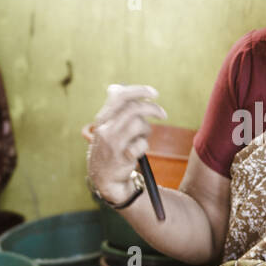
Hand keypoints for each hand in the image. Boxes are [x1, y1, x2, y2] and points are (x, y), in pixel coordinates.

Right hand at [86, 84, 167, 203]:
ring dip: (146, 131)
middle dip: (152, 108)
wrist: (103, 179)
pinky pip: (141, 145)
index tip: (155, 93)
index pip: (119, 96)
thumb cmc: (111, 149)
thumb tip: (115, 87)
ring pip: (139, 125)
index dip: (139, 91)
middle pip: (133, 108)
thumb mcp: (107, 127)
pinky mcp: (121, 157)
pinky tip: (137, 153)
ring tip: (142, 138)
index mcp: (102, 119)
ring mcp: (112, 143)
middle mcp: (105, 128)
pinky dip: (143, 147)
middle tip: (163, 114)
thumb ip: (114, 110)